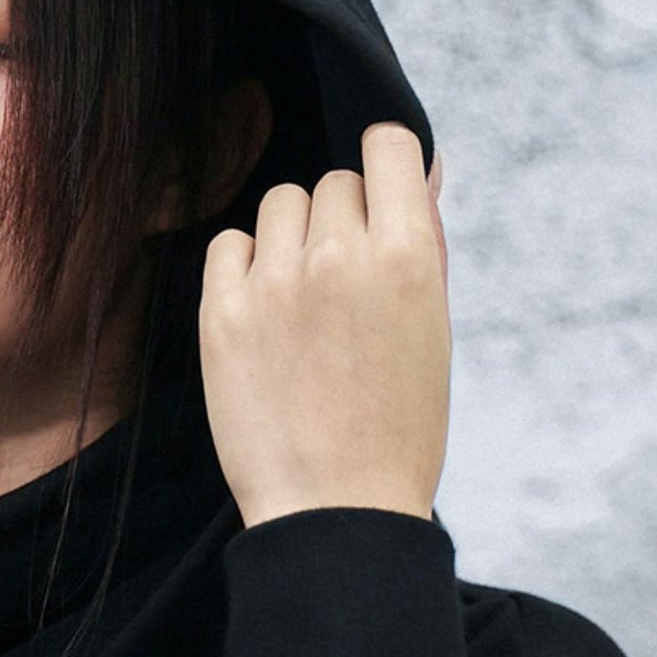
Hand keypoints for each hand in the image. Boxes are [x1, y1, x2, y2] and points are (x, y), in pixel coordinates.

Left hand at [198, 120, 450, 530]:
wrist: (336, 512)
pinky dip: (244, 268)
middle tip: (345, 293)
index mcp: (407, 256)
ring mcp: (275, 284)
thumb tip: (422, 168)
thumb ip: (424, 242)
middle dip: (342, 224)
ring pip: (279, 204)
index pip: (388, 145)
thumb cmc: (397, 428)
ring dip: (291, 240)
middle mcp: (340, 257)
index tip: (380, 205)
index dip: (385, 169)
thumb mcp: (434, 330)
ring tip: (303, 306)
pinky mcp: (223, 315)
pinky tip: (263, 316)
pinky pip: (227, 244)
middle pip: (333, 183)